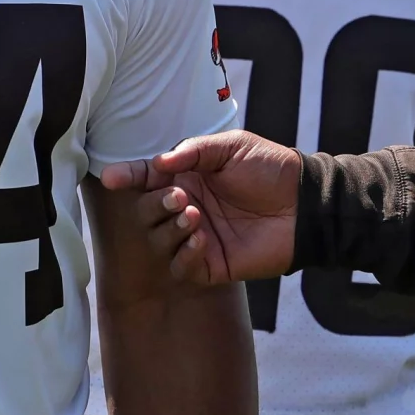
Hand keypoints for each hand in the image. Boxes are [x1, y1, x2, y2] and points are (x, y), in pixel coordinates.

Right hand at [100, 131, 301, 285]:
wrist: (304, 203)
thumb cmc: (270, 169)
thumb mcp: (231, 147)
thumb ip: (193, 152)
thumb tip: (158, 163)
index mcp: (188, 178)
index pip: (149, 179)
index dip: (128, 177)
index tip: (110, 178)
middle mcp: (188, 208)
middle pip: (148, 212)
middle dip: (154, 205)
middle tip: (178, 197)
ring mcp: (198, 237)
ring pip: (161, 241)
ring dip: (170, 229)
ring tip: (194, 216)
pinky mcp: (212, 264)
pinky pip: (183, 267)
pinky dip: (185, 254)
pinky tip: (202, 239)